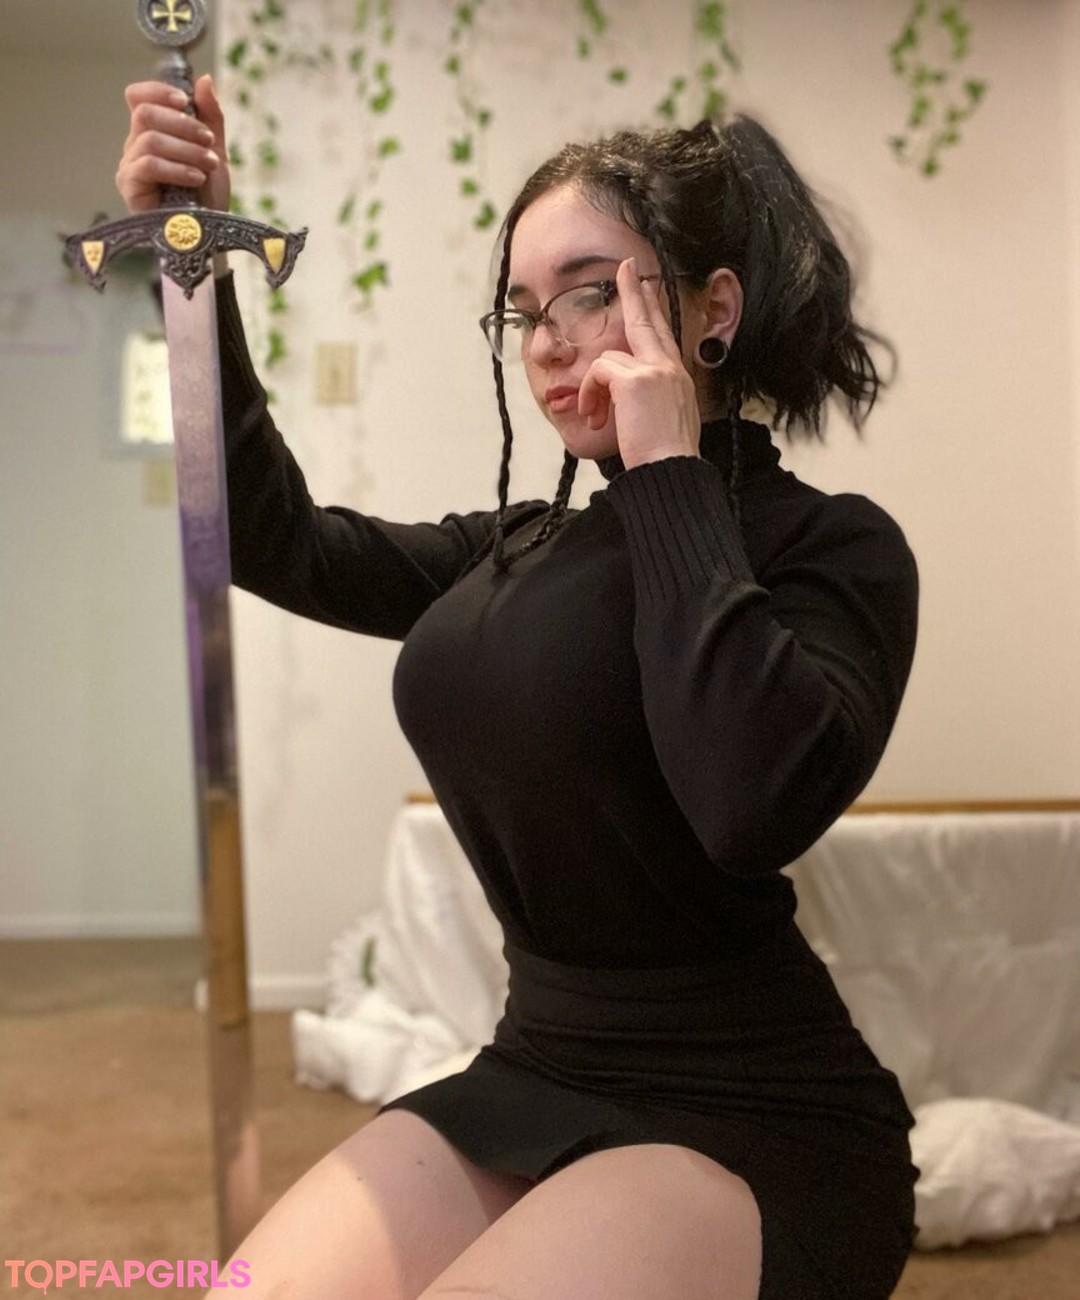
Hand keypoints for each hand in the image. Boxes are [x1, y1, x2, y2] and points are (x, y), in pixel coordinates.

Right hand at [117, 74, 230, 214]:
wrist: (209, 235)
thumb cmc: (208, 197)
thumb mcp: (214, 151)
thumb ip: (210, 117)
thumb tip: (204, 80)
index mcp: (151, 132)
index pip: (138, 97)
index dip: (158, 92)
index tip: (184, 101)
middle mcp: (135, 146)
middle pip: (144, 113)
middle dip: (182, 124)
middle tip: (208, 142)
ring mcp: (130, 166)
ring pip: (150, 138)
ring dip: (186, 149)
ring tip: (207, 165)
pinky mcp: (130, 187)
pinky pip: (148, 165)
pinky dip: (176, 168)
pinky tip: (196, 178)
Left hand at [577, 257, 700, 469]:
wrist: (671, 472)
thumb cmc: (664, 459)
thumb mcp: (662, 423)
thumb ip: (646, 401)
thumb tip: (622, 398)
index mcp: (676, 377)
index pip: (663, 336)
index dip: (653, 311)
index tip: (647, 286)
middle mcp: (669, 367)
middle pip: (647, 321)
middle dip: (635, 292)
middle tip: (626, 268)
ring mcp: (654, 370)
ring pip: (607, 360)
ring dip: (592, 389)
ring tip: (594, 416)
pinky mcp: (635, 380)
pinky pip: (598, 373)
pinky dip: (590, 395)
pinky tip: (594, 417)